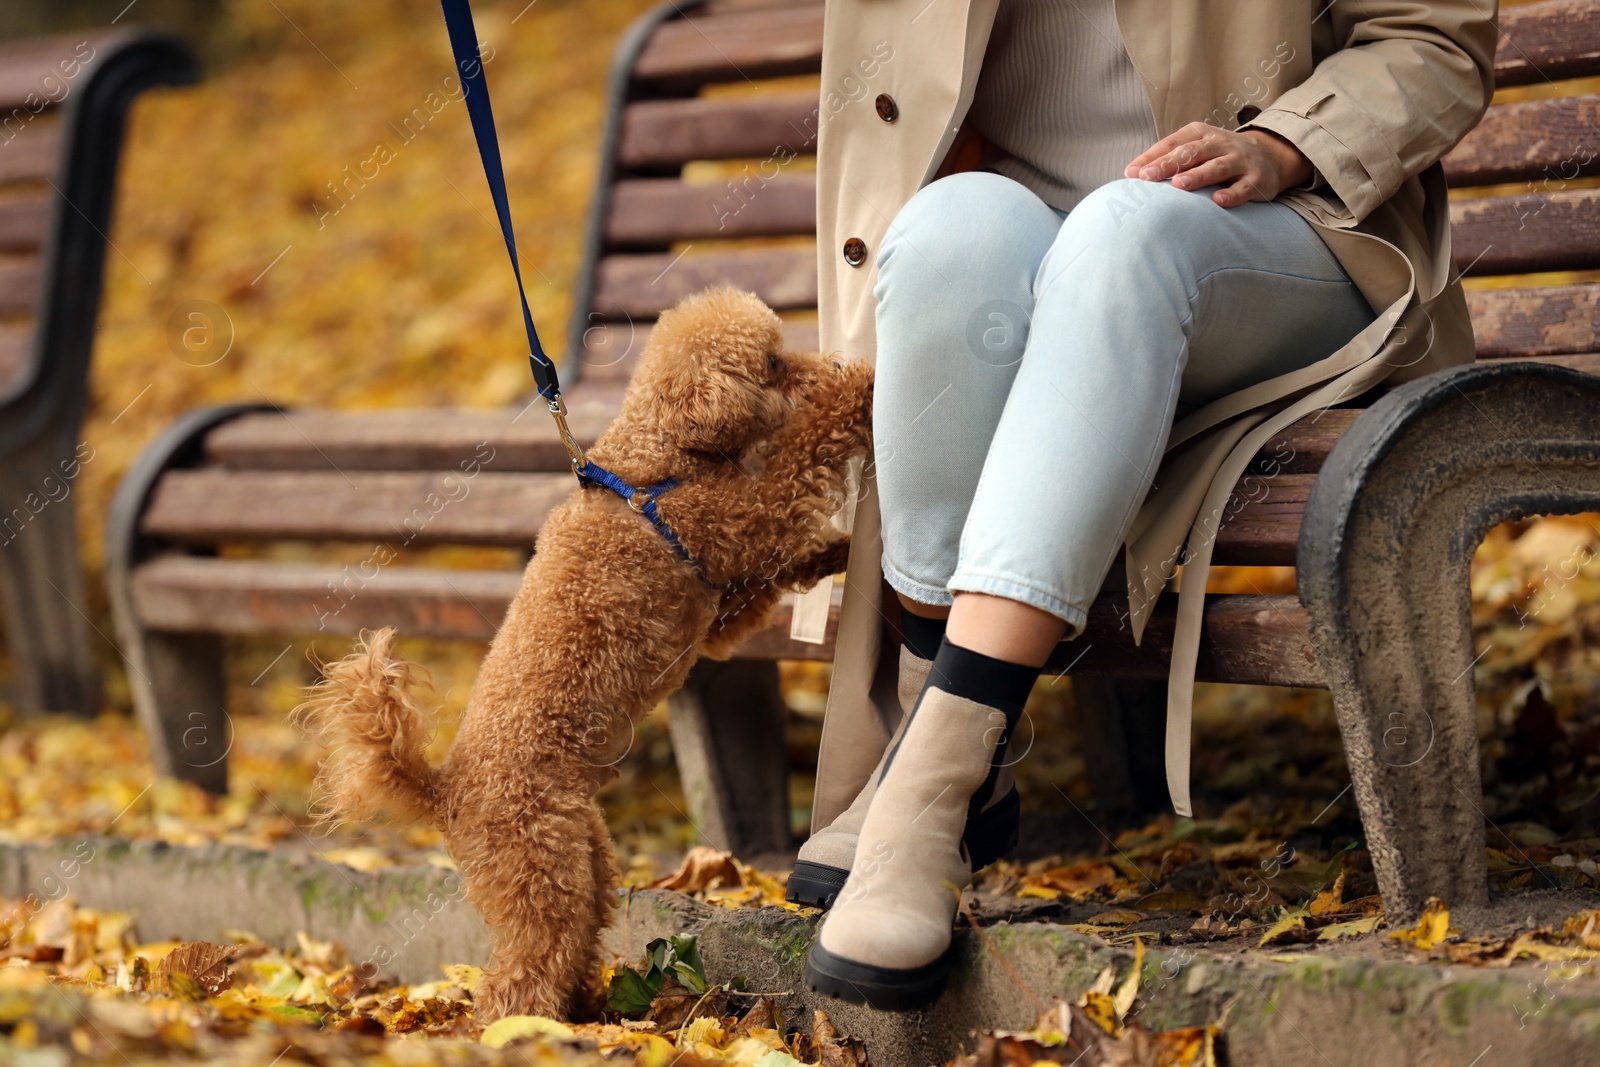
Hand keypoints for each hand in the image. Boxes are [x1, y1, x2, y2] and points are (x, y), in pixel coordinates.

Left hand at [1125, 122, 1313, 207]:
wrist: (1269, 155)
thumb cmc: (1219, 155)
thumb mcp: (1196, 150)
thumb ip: (1168, 159)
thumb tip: (1131, 174)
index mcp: (1201, 134)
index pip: (1173, 143)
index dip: (1152, 157)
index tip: (1132, 173)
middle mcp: (1220, 144)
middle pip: (1192, 153)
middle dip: (1168, 164)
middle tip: (1148, 177)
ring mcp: (1239, 161)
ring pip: (1216, 167)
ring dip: (1197, 175)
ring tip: (1178, 184)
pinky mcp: (1256, 179)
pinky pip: (1243, 187)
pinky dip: (1231, 194)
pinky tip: (1218, 202)